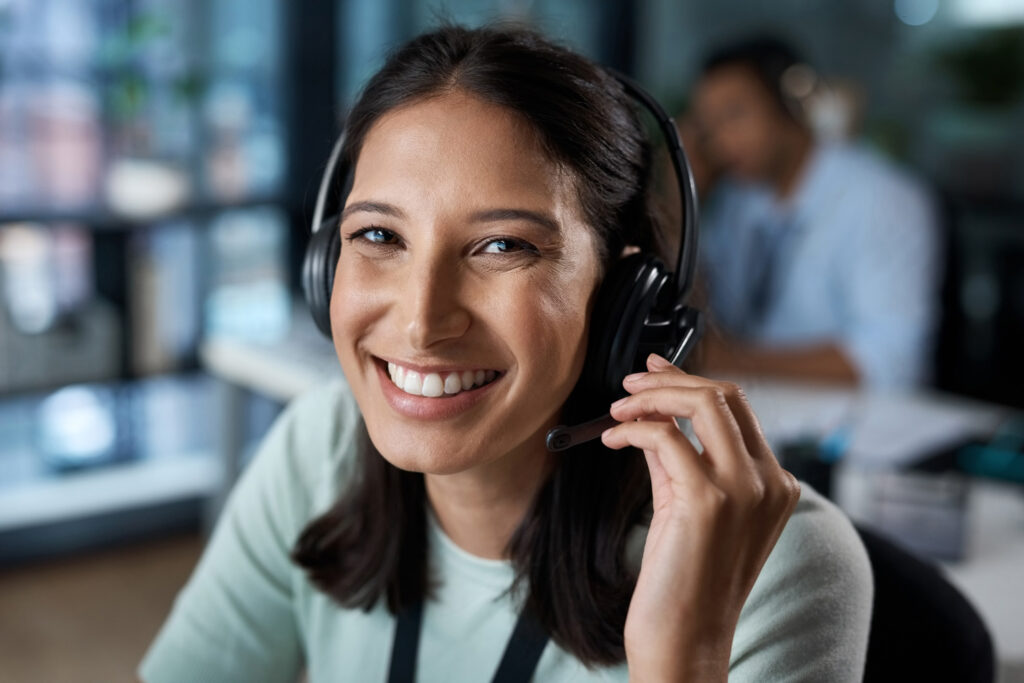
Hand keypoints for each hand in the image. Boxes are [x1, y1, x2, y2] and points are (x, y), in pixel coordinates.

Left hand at [601, 354, 799, 681]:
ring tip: (618, 407)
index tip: (654, 371)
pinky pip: (666, 436)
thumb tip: (653, 413)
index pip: (738, 408)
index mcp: (775, 483)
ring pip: (703, 403)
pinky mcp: (709, 500)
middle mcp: (770, 482)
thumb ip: (678, 459)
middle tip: (630, 385)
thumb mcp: (686, 506)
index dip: (691, 381)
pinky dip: (633, 428)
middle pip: (725, 395)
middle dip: (670, 380)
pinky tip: (613, 438)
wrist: (685, 641)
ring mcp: (745, 490)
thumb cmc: (684, 580)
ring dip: (652, 396)